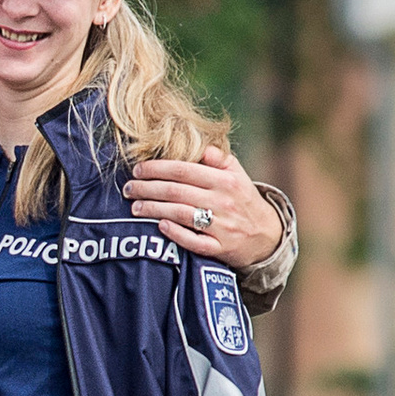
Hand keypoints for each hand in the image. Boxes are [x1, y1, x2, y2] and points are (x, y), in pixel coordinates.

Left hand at [124, 145, 281, 267]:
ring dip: (153, 209)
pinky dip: (175, 233)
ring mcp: (221, 226)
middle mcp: (223, 202)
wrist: (266, 235)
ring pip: (180, 215)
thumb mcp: (237, 175)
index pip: (184, 170)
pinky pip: (193, 241)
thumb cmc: (243, 200)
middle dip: (147, 189)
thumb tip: (201, 147)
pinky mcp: (219, 248)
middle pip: (176, 192)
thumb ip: (219, 159)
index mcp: (225, 181)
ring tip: (135, 207)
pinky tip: (159, 225)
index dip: (157, 169)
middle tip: (128, 189)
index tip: (138, 169)